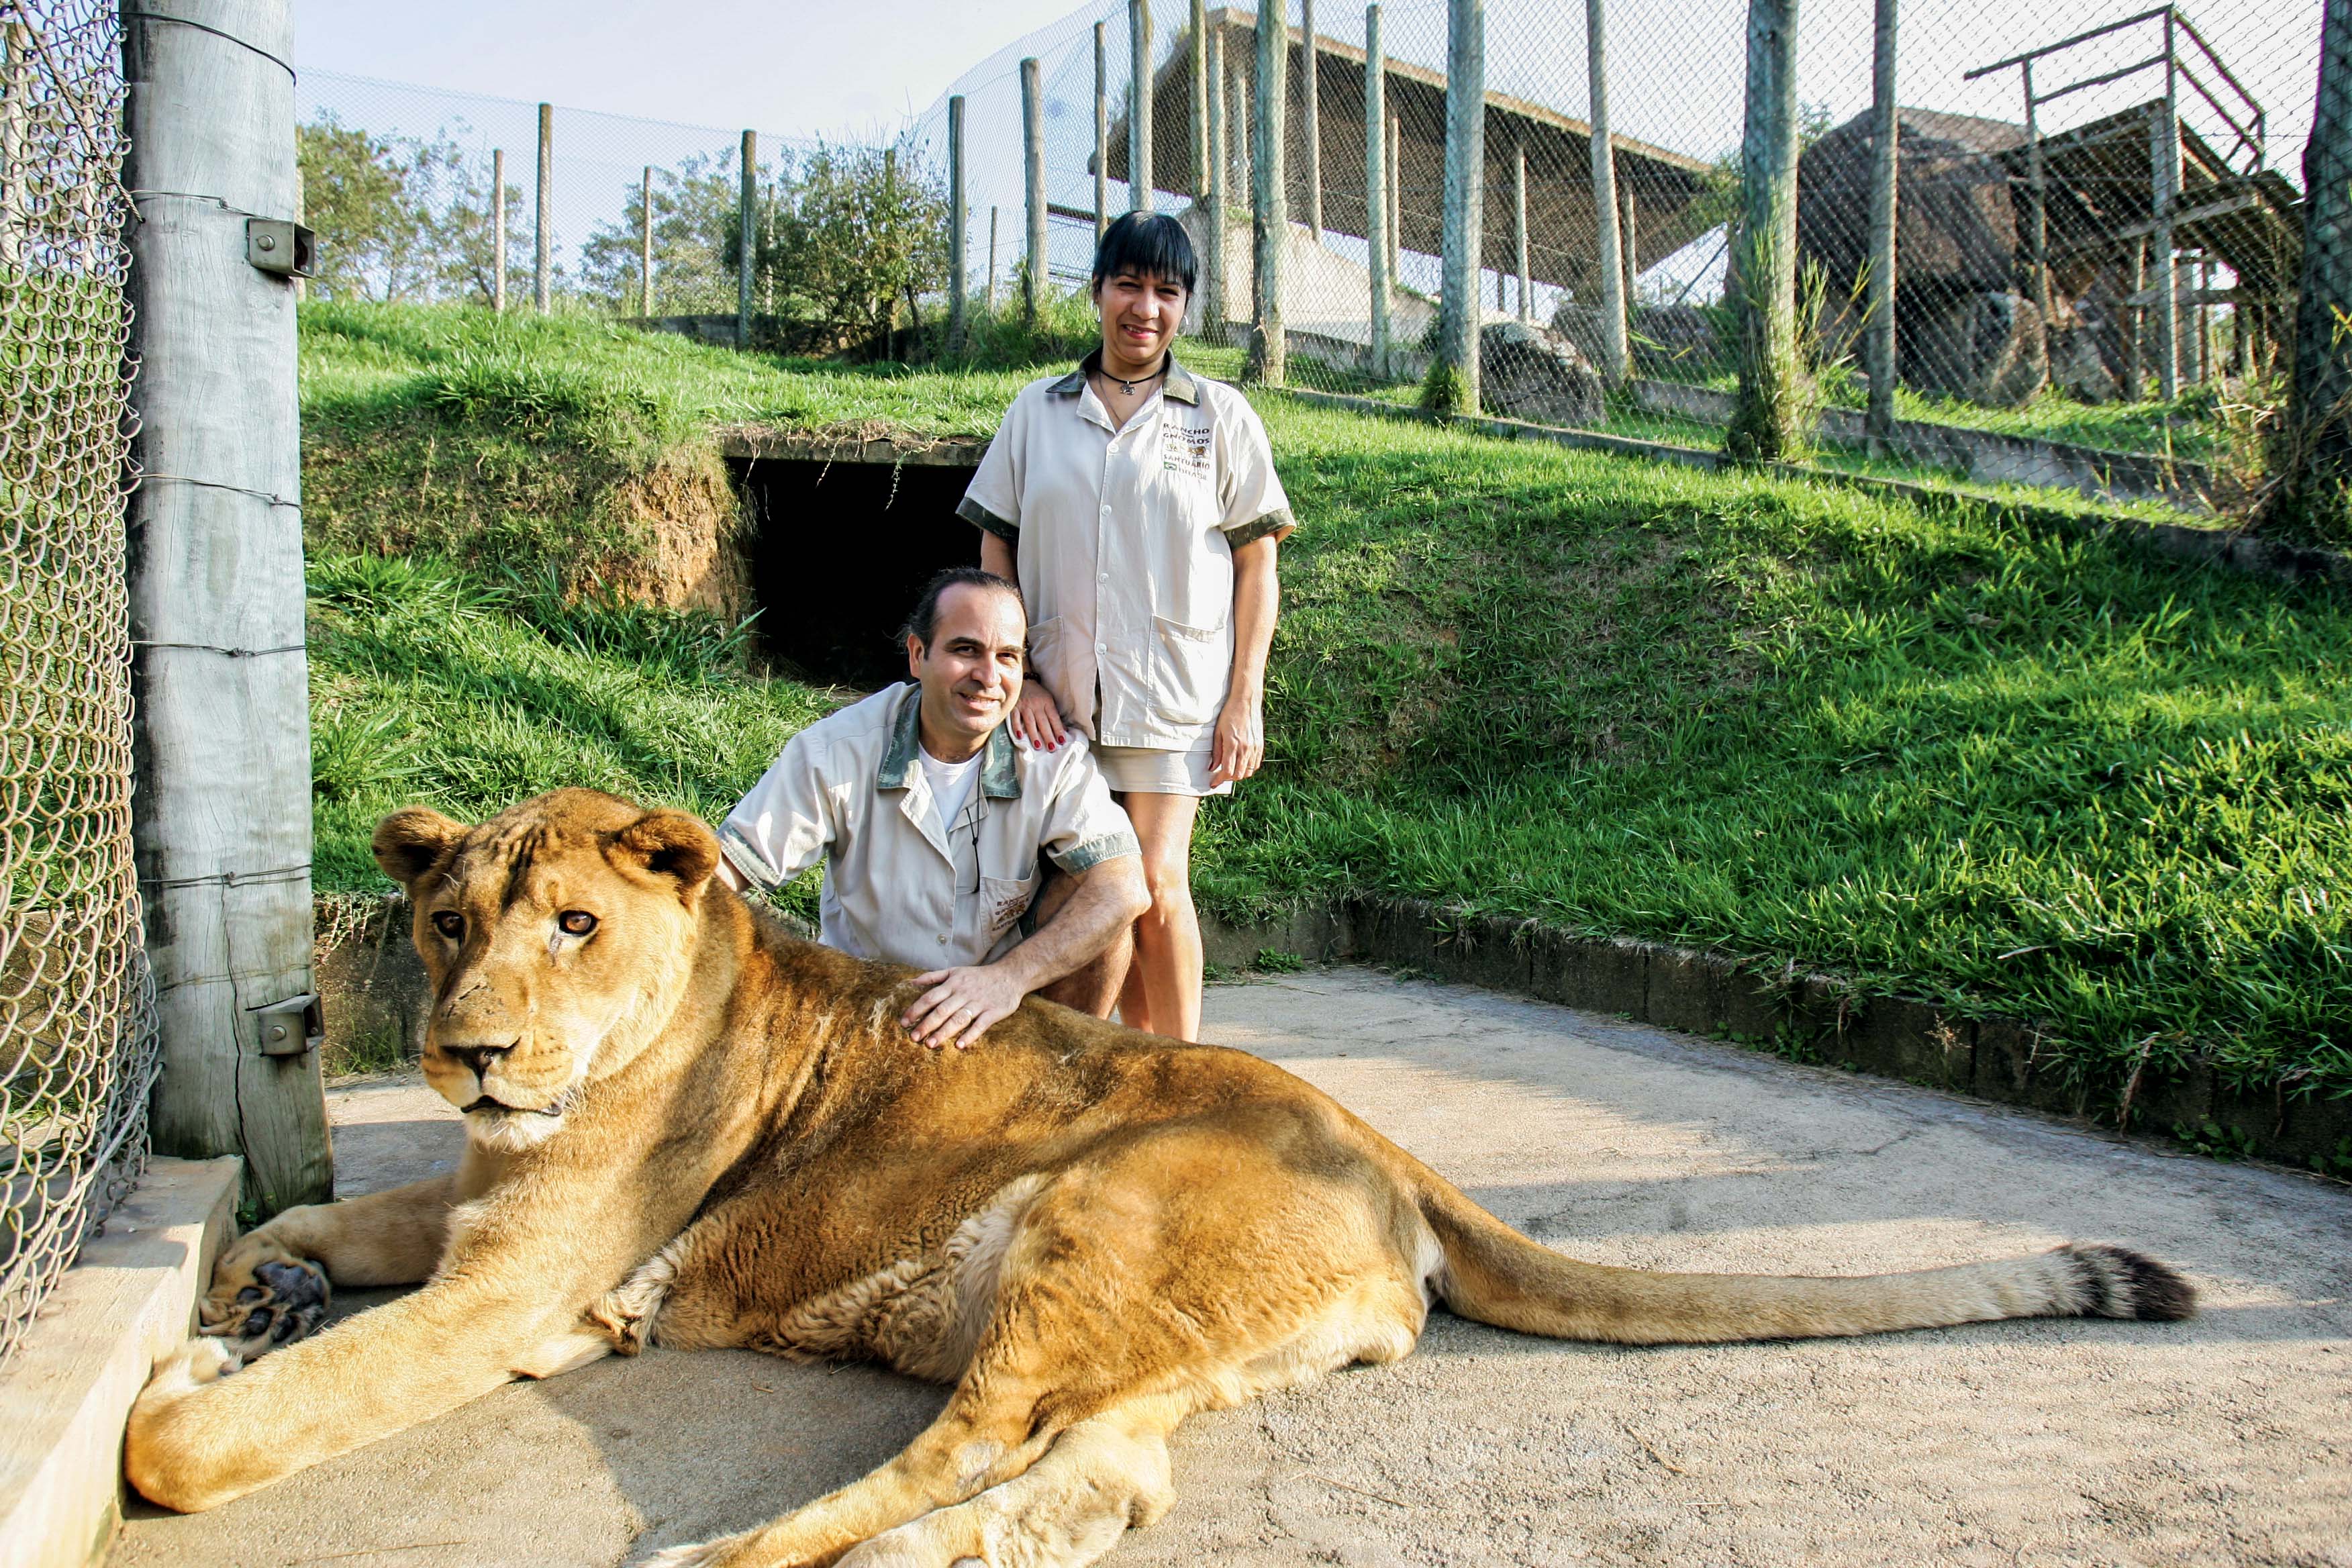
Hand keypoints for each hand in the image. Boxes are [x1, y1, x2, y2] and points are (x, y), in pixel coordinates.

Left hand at [902, 963, 1027, 1048]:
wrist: (1010, 975)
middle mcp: (963, 994)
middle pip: (942, 1010)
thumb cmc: (978, 976)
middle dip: (926, 1024)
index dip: (916, 1010)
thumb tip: (911, 982)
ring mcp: (978, 1003)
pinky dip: (970, 1035)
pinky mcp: (993, 1012)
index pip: (930, 998)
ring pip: (958, 1019)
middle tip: (914, 1038)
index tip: (904, 1022)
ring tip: (930, 1044)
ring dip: (944, 1032)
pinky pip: (980, 1025)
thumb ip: (933, 976)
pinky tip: (960, 1045)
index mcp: (952, 984)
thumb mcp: (955, 971)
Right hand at [1008, 682, 1067, 750]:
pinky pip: (1015, 718)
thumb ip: (1053, 714)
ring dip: (1034, 734)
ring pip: (1030, 722)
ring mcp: (1024, 705)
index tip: (1062, 741)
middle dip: (1048, 735)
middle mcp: (1036, 704)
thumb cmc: (1037, 693)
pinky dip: (1017, 727)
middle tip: (1052, 748)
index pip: (1054, 718)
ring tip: (1038, 746)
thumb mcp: (1048, 700)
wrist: (1022, 679)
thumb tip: (1063, 730)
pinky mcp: (1014, 707)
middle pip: (1043, 722)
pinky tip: (1020, 736)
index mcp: (1047, 702)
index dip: (1058, 729)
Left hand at [1208, 688, 1263, 785]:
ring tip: (1230, 771)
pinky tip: (1241, 764)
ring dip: (1239, 774)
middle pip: (1238, 775)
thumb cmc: (1229, 714)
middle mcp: (1245, 748)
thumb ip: (1216, 752)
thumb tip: (1212, 767)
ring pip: (1248, 772)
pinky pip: (1256, 764)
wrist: (1246, 701)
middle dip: (1228, 779)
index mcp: (1233, 745)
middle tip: (1220, 777)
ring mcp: (1255, 747)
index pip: (1227, 771)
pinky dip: (1248, 768)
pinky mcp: (1260, 745)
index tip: (1213, 782)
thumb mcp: (1217, 732)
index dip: (1219, 779)